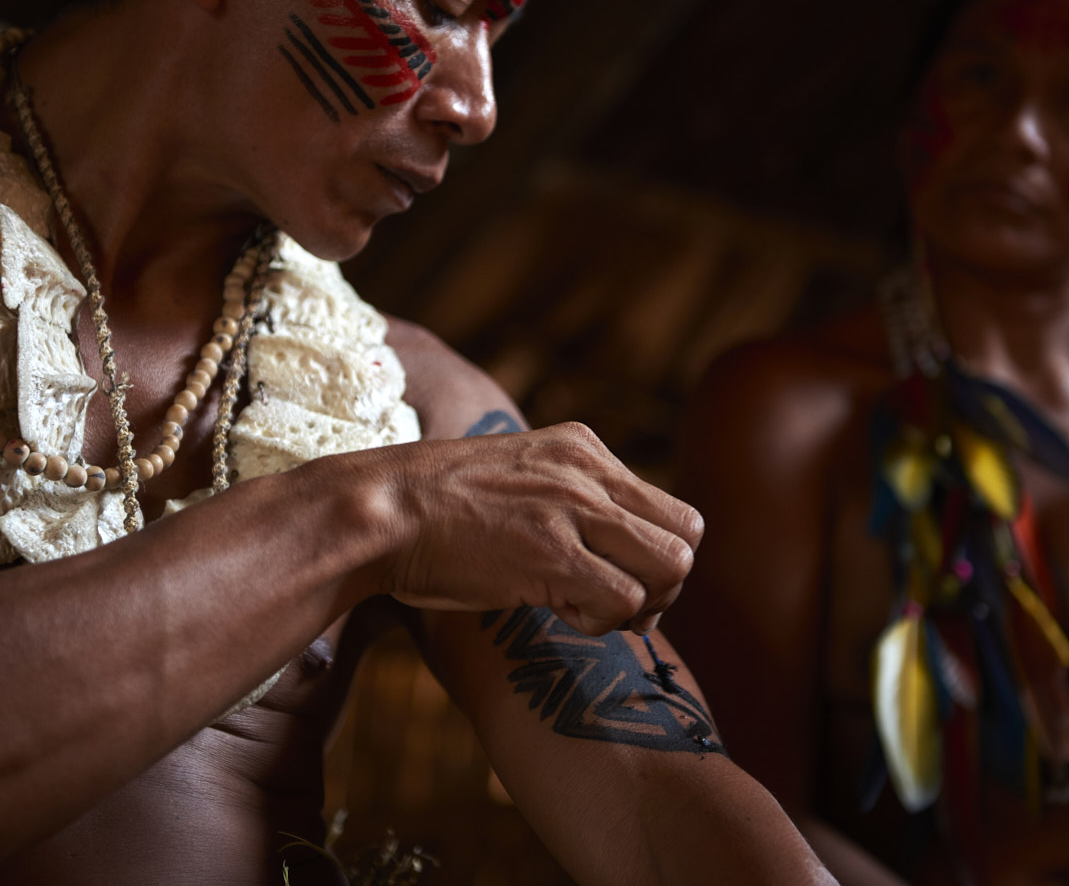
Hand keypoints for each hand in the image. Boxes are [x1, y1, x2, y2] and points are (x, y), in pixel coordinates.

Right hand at [383, 422, 701, 634]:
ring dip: (638, 605)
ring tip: (586, 610)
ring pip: (671, 567)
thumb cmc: (437, 509)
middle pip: (687, 536)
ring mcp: (572, 509)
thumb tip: (608, 546)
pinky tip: (559, 614)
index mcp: (583, 447)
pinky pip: (625, 600)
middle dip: (663, 586)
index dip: (657, 558)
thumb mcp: (518, 478)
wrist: (380, 510)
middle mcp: (588, 471)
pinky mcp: (551, 553)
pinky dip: (601, 622)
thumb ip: (567, 496)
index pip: (673, 508)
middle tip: (618, 609)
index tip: (621, 582)